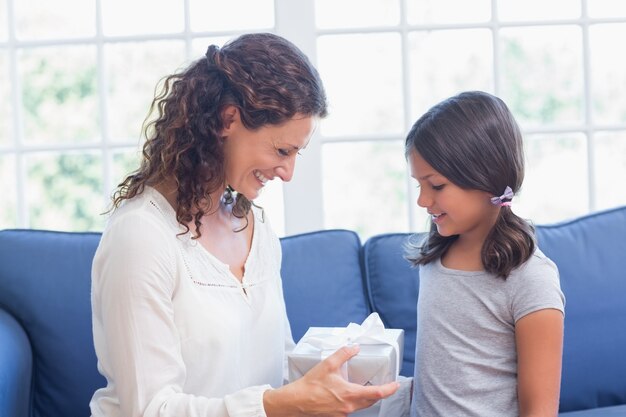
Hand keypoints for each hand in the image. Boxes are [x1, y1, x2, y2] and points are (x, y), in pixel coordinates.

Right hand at [264, 345, 399, 416]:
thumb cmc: (309, 386)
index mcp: (350, 394)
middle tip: (383, 385)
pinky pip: (350, 409)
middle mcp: (349, 407)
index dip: (389, 389)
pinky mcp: (336, 416)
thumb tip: (354, 348)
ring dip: (365, 397)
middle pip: (371, 401)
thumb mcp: (328, 364)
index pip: (377, 393)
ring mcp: (343, 414)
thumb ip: (343, 354)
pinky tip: (344, 394)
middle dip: (379, 394)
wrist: (295, 402)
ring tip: (363, 388)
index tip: (396, 385)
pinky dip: (352, 401)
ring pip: (360, 406)